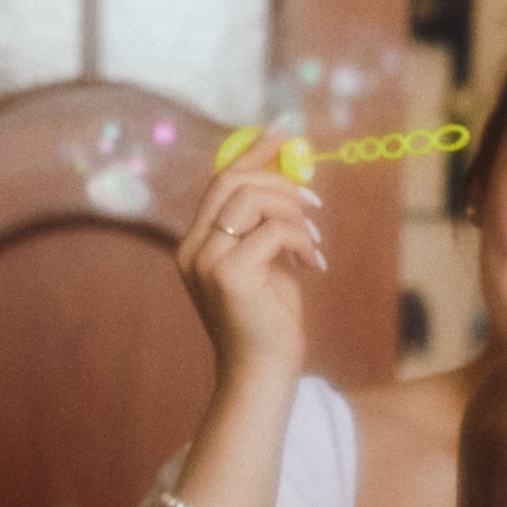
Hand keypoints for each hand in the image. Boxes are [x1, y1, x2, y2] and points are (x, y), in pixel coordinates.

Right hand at [175, 129, 326, 381]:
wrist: (262, 374)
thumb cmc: (268, 321)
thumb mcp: (267, 262)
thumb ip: (267, 223)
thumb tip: (292, 175)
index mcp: (196, 243)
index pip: (221, 180)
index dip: (253, 151)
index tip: (284, 132)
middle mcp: (193, 249)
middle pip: (233, 181)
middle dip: (280, 180)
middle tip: (314, 201)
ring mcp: (207, 261)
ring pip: (254, 200)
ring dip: (294, 214)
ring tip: (312, 243)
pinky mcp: (229, 275)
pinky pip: (274, 232)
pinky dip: (302, 241)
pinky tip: (313, 265)